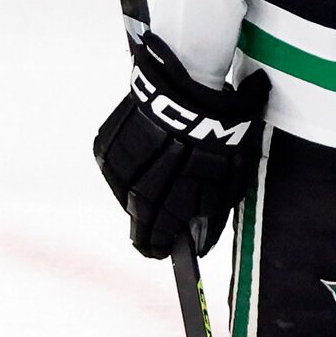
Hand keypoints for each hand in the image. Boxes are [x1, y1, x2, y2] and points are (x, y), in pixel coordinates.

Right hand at [93, 31, 268, 257]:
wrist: (188, 83)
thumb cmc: (219, 131)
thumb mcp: (228, 174)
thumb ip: (212, 212)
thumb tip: (198, 244)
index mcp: (175, 185)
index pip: (158, 230)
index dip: (158, 244)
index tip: (161, 253)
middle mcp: (142, 176)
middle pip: (138, 215)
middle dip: (147, 229)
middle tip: (154, 240)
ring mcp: (121, 160)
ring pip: (124, 193)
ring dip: (138, 198)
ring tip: (155, 193)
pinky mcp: (107, 144)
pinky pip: (115, 170)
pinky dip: (128, 174)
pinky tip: (144, 166)